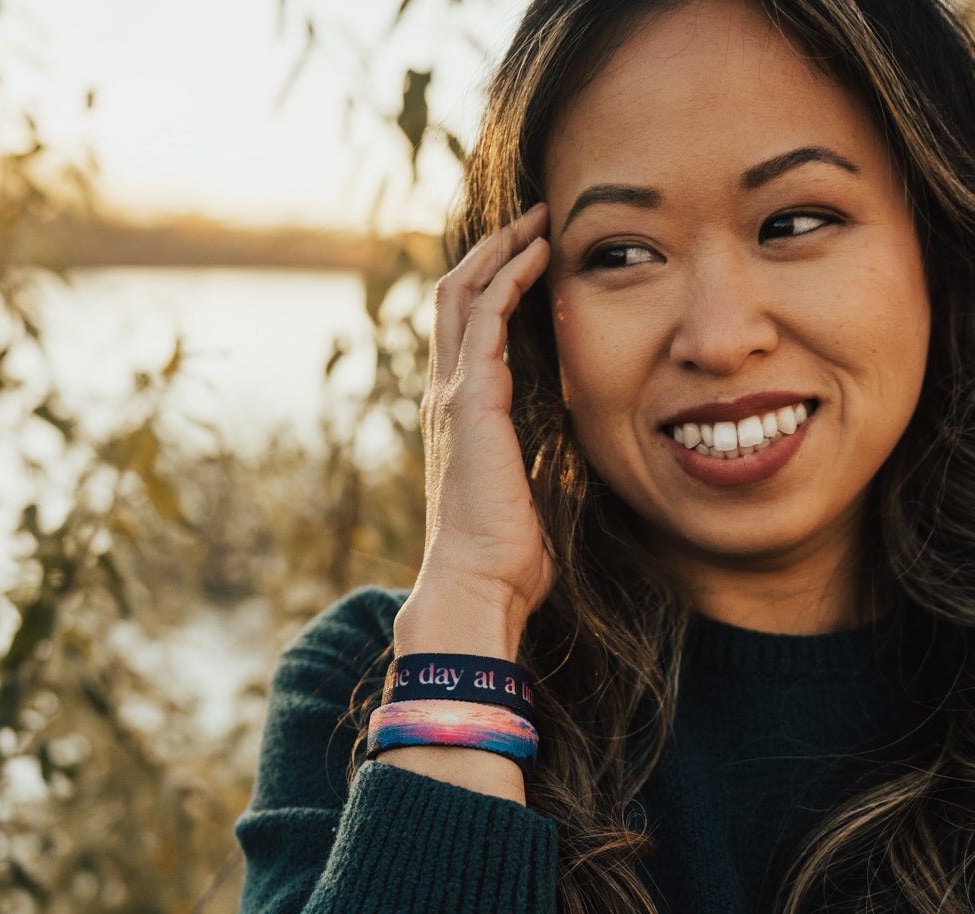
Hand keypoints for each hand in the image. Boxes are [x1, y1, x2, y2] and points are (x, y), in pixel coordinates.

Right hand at [396, 204, 552, 661]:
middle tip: (533, 222)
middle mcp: (447, 395)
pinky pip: (484, 318)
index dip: (494, 289)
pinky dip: (508, 278)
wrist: (479, 583)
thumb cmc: (507, 553)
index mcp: (461, 416)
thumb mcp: (531, 492)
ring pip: (463, 295)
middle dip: (492, 254)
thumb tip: (575, 457)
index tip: (533, 261)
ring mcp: (452, 394)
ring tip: (536, 221)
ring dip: (499, 252)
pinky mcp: (470, 400)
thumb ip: (542, 461)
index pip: (468, 332)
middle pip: (456, 300)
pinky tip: (538, 254)